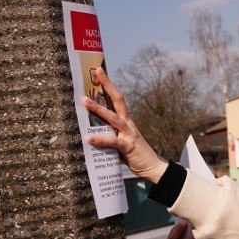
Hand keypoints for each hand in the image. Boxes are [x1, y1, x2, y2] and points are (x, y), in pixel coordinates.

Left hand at [81, 67, 167, 183]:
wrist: (153, 168)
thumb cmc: (134, 156)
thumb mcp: (120, 142)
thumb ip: (108, 135)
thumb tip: (90, 132)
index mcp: (126, 121)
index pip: (117, 99)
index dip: (109, 84)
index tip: (100, 71)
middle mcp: (128, 124)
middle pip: (118, 100)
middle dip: (107, 85)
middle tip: (96, 73)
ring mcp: (129, 134)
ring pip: (113, 118)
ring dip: (98, 109)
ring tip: (84, 101)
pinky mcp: (128, 146)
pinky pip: (113, 141)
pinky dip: (100, 140)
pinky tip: (89, 139)